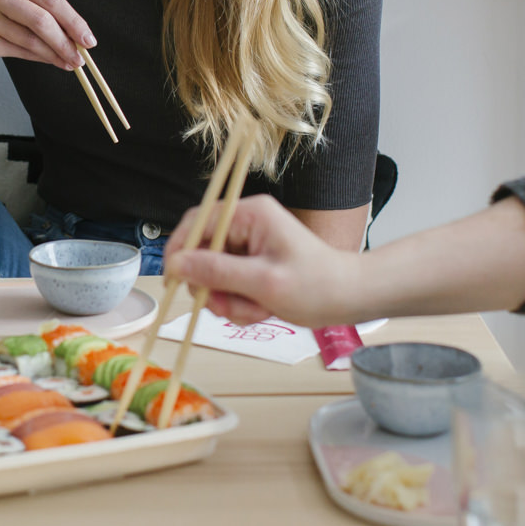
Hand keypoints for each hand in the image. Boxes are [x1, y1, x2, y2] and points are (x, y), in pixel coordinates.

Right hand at [0, 0, 95, 69]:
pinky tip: (54, 62)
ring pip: (33, 39)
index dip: (72, 19)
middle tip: (83, 54)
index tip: (87, 36)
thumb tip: (74, 32)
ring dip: (57, 53)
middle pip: (42, 18)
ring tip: (72, 62)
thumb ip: (36, 7)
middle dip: (68, 39)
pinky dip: (41, 58)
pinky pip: (21, 51)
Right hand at [164, 195, 364, 328]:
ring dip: (227, 299)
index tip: (173, 279)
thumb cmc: (317, 286)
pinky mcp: (253, 262)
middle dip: (211, 285)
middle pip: (203, 251)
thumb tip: (176, 264)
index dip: (180, 249)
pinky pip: (228, 283)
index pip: (198, 221)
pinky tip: (260, 311)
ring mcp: (250, 244)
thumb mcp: (263, 282)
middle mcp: (247, 223)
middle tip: (227, 307)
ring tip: (254, 311)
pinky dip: (238, 303)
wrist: (350, 299)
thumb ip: (217, 272)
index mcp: (251, 214)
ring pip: (214, 273)